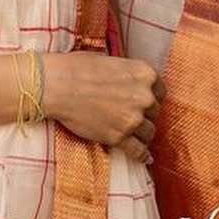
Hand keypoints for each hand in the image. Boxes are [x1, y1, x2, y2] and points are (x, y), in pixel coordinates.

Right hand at [43, 50, 165, 163]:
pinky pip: (139, 151)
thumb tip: (129, 83)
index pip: (160, 91)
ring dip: (142, 133)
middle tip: (130, 113)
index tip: (144, 101)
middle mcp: (144, 96)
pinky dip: (142, 155)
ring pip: (149, 133)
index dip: (151, 97)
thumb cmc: (78, 68)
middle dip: (145, 113)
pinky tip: (144, 157)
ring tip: (132, 132)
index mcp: (144, 73)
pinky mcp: (119, 137)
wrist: (58, 85)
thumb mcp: (110, 61)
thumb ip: (127, 74)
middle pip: (155, 112)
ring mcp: (133, 119)